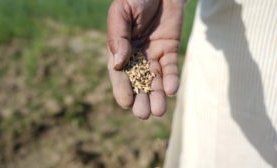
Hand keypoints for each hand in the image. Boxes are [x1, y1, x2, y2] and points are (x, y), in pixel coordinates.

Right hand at [107, 0, 183, 118]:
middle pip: (137, 82)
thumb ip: (118, 37)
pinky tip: (171, 90)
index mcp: (120, 49)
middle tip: (143, 114)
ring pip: (155, 79)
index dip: (122, 89)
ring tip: (159, 111)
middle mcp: (136, 56)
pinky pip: (171, 67)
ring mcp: (153, 54)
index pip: (119, 74)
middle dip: (140, 99)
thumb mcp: (122, 13)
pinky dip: (171, 79)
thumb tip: (118, 63)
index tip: (126, 103)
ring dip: (157, 96)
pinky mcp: (170, 50)